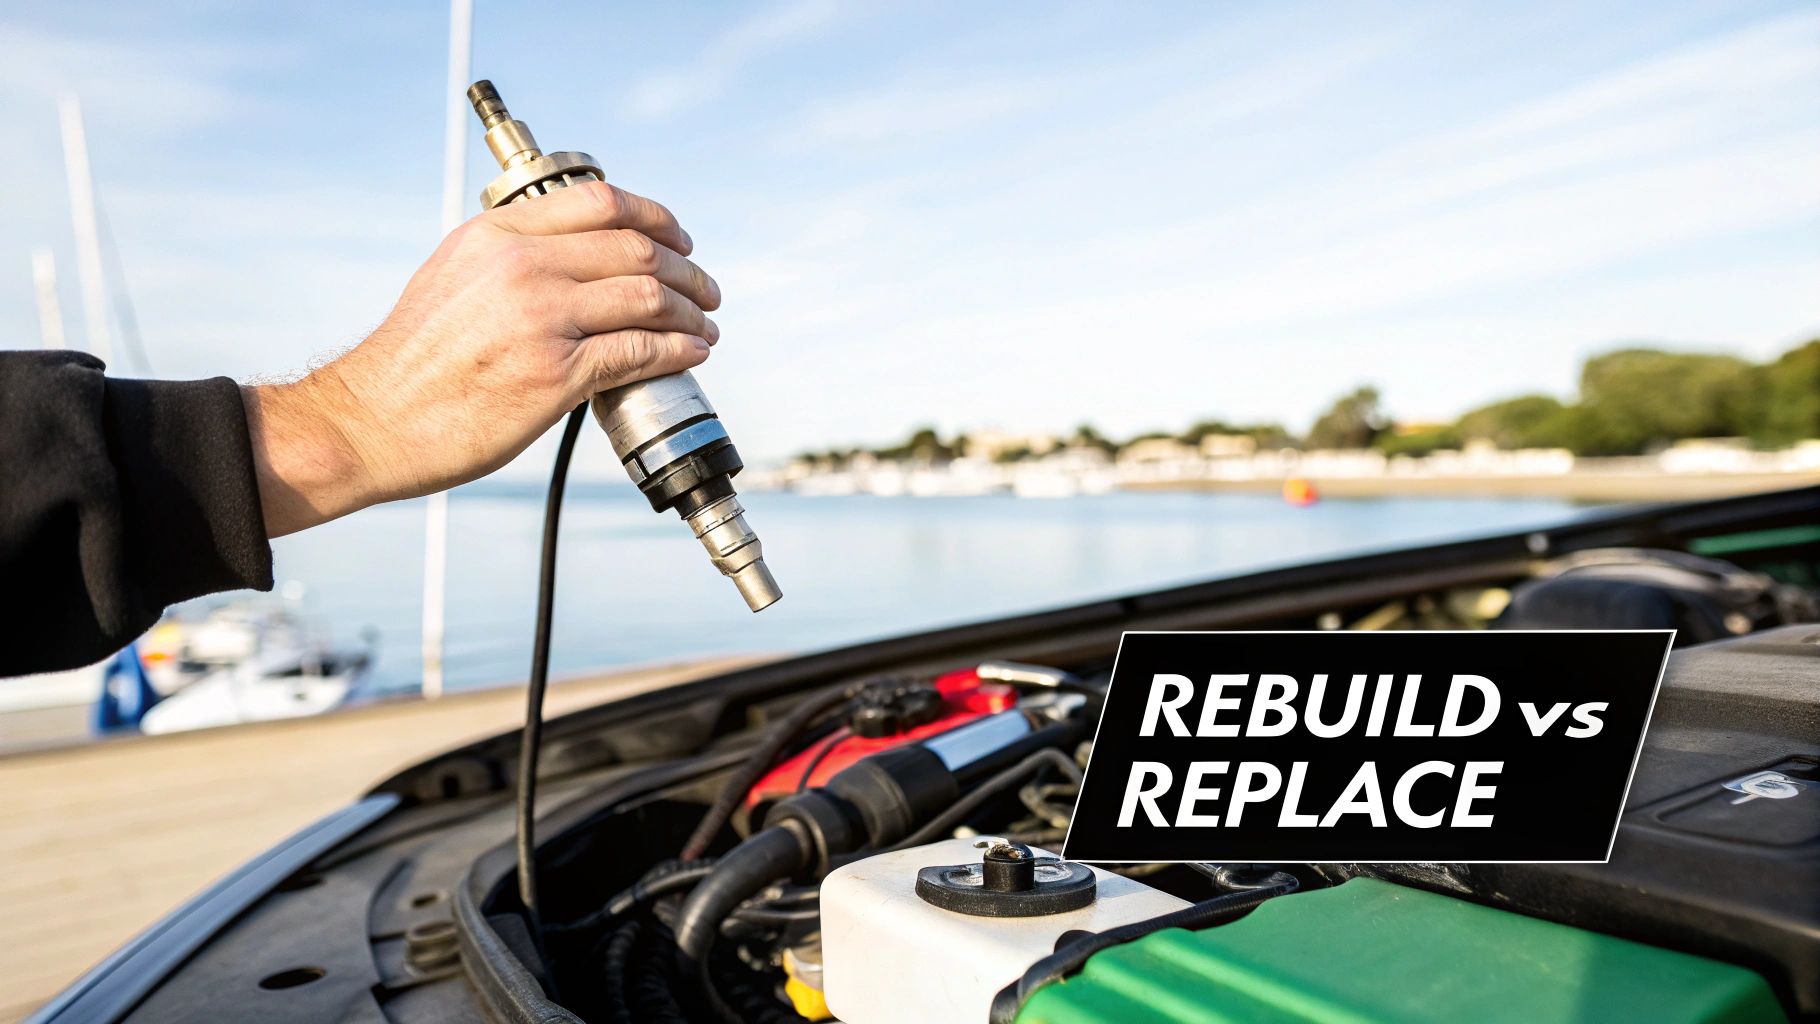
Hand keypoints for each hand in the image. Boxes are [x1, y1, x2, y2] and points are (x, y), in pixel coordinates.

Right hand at [242, 180, 720, 536]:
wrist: (373, 419)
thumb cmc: (414, 360)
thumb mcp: (454, 273)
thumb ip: (512, 254)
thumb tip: (576, 252)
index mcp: (498, 235)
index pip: (602, 203)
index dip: (657, 218)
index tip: (679, 240)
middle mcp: (522, 267)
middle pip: (637, 250)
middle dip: (686, 271)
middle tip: (706, 290)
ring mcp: (541, 320)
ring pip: (648, 299)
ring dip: (691, 313)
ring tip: (705, 326)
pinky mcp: (554, 376)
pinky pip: (640, 352)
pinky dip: (678, 350)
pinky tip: (691, 354)